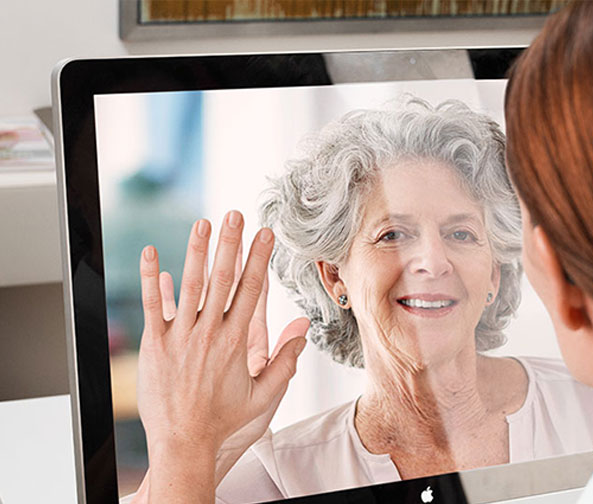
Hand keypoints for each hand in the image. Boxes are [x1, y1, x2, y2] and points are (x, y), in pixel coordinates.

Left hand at [136, 211, 306, 502]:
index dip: (259, 258)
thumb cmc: (225, 421)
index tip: (265, 234)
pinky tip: (150, 253)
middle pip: (222, 278)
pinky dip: (150, 278)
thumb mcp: (265, 395)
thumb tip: (303, 329)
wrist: (184, 442)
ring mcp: (181, 336)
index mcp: (237, 341)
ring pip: (190, 284)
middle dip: (230, 243)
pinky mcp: (156, 344)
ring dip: (196, 250)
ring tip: (202, 222)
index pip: (251, 289)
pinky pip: (152, 305)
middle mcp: (210, 332)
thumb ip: (286, 361)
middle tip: (234, 214)